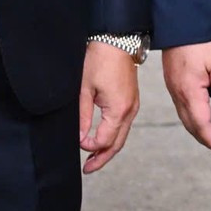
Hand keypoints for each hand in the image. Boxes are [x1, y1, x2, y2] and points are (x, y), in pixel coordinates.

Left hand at [79, 42, 140, 174]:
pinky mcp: (132, 101)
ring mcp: (133, 106)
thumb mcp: (84, 89)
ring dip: (108, 149)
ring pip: (122, 136)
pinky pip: (124, 126)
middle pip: (117, 144)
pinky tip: (102, 139)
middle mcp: (130, 110)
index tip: (77, 144)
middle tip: (88, 170)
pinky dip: (114, 137)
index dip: (89, 147)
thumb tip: (80, 137)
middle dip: (102, 158)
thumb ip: (83, 116)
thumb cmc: (100, 60)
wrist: (117, 41)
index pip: (104, 140)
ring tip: (93, 159)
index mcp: (119, 109)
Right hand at [161, 41, 210, 155]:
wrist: (178, 22)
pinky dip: (191, 118)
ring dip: (197, 129)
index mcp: (190, 91)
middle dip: (204, 139)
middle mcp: (178, 93)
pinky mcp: (173, 82)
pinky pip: (181, 107)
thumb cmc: (199, 39)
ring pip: (184, 117)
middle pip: (190, 125)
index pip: (201, 123)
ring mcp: (173, 88)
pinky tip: (200, 116)